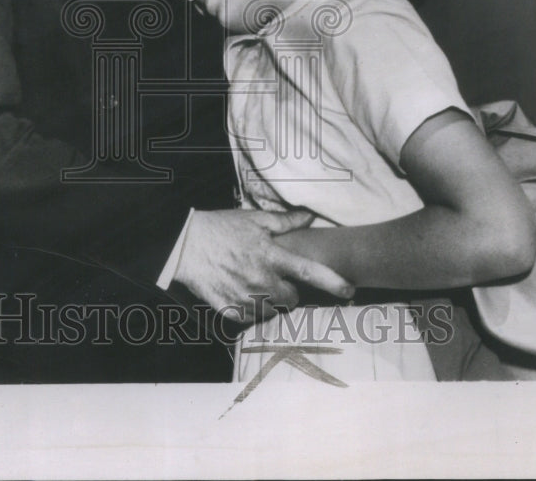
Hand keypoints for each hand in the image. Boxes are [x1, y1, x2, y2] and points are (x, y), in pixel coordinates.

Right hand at [174, 209, 354, 324]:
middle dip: (288, 291)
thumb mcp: (254, 219)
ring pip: (272, 310)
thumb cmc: (222, 228)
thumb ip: (285, 222)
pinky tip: (239, 291)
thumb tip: (310, 217)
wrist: (185, 246)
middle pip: (292, 299)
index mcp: (271, 256)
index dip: (333, 282)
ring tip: (253, 282)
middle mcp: (261, 280)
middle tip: (273, 276)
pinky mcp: (230, 311)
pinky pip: (251, 318)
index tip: (350, 291)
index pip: (310, 272)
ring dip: (269, 300)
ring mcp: (245, 298)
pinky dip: (249, 308)